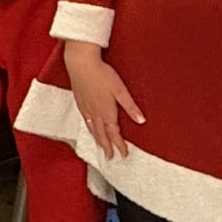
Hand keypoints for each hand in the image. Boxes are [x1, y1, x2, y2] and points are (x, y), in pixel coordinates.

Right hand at [64, 40, 143, 159]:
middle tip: (110, 157)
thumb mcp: (120, 90)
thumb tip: (141, 120)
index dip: (120, 145)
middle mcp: (95, 113)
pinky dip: (89, 129)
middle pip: (101, 135)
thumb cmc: (101, 74)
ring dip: (97, 140)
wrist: (80, 63)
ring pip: (92, 129)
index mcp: (106, 112)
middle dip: (107, 147)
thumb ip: (130, 106)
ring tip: (101, 147)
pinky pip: (85, 121)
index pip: (114, 134)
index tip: (124, 154)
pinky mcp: (80, 102)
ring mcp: (86, 108)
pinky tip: (90, 128)